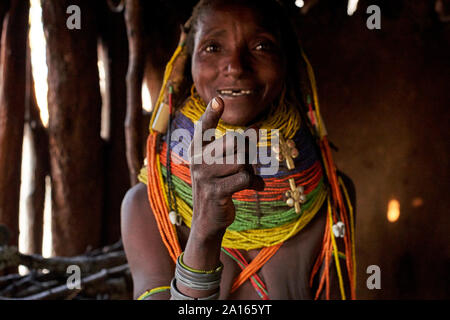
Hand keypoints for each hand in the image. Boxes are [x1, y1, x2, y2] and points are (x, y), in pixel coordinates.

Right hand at [188, 97, 264, 238]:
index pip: (204, 127)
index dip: (211, 113)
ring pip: (242, 160)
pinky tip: (254, 188)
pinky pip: (244, 178)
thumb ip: (236, 148)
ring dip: (251, 169)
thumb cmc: (219, 185)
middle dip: (247, 151)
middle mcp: (197, 160)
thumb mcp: (222, 165)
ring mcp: (205, 177)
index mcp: (197, 150)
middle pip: (234, 140)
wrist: (207, 220)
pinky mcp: (215, 192)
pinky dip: (255, 183)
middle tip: (246, 163)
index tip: (219, 100)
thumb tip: (255, 129)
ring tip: (247, 178)